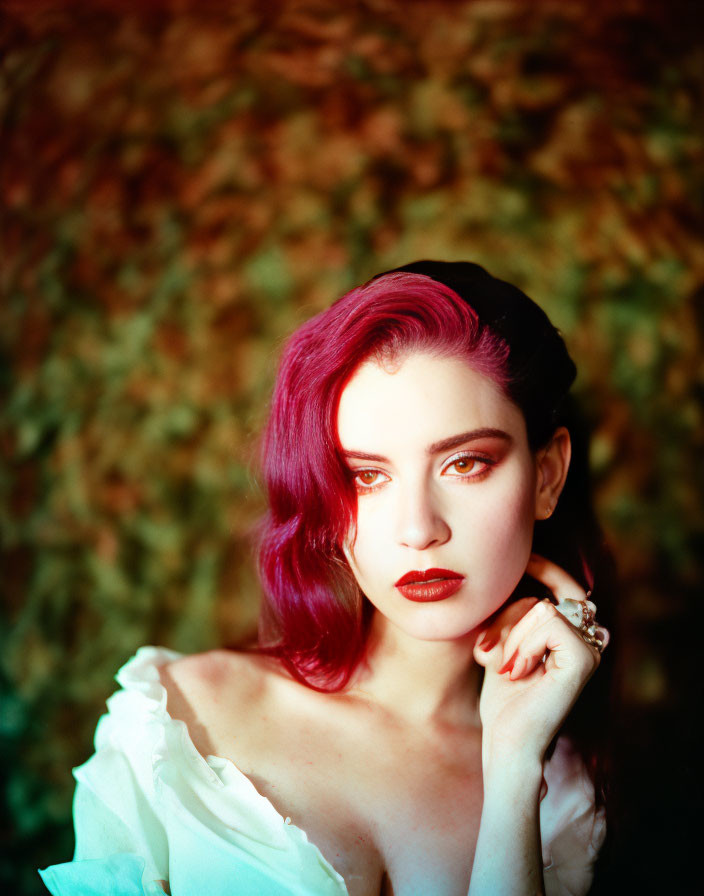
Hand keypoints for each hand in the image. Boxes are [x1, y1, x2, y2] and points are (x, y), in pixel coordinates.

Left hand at [473, 554, 605, 768]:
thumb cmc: (502, 698)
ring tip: (502, 666)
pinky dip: (522, 643)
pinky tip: (518, 670)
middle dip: (506, 616)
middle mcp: (587, 638)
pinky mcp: (584, 659)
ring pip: (541, 607)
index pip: (563, 583)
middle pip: (543, 594)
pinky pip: (547, 621)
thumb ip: (511, 611)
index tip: (520, 560)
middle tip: (487, 651)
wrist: (507, 742)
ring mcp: (590, 648)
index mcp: (571, 634)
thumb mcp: (502, 643)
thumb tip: (504, 567)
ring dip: (508, 635)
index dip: (542, 567)